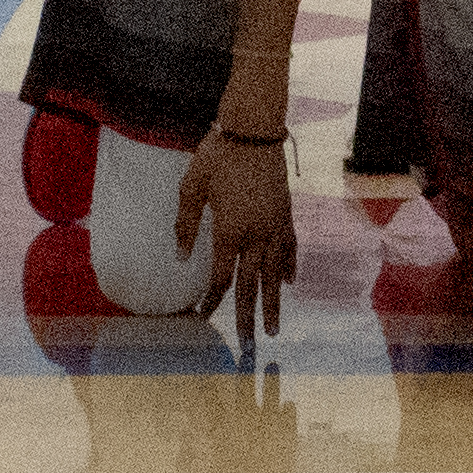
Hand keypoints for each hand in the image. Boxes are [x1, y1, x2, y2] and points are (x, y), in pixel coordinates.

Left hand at [179, 130, 298, 347]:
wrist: (254, 128)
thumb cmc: (218, 155)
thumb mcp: (192, 186)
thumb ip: (186, 224)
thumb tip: (183, 257)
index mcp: (231, 230)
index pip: (222, 276)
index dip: (212, 299)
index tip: (202, 316)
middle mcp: (257, 233)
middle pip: (252, 284)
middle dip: (248, 315)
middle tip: (248, 343)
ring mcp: (275, 224)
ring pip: (275, 272)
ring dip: (274, 302)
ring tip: (274, 327)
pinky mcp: (286, 212)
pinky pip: (289, 246)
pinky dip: (289, 266)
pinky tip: (289, 282)